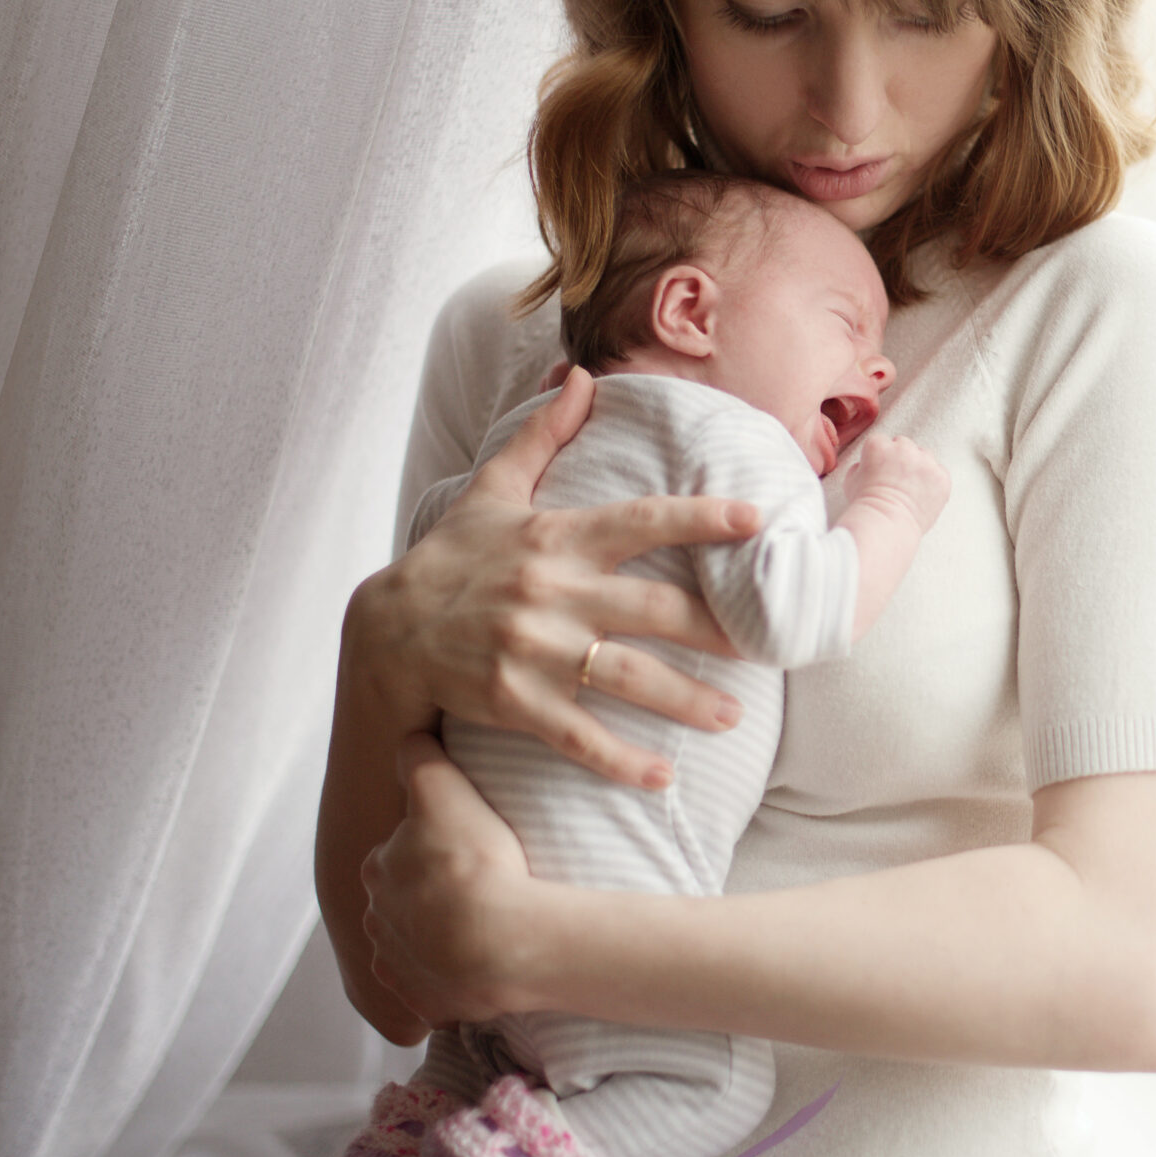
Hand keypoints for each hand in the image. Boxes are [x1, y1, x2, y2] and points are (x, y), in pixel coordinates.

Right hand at [347, 367, 760, 787]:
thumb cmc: (450, 559)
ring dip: (685, 701)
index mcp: (556, 538)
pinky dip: (620, 761)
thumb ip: (543, 438)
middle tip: (771, 646)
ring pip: (626, 679)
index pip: (641, 522)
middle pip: (652, 610)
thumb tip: (583, 377)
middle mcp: (551, 593)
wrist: (384, 634)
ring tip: (733, 718)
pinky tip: (663, 778)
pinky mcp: (513, 701)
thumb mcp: (491, 492)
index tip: (755, 520)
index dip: (699, 518)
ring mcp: (532, 651)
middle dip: (715, 630)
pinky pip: (577, 736)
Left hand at [361, 734, 544, 1027]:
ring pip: (417, 950)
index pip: (396, 854)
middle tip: (478, 889)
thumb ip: (421, 759)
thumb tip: (408, 741)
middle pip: (403, 904)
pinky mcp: (430, 1005)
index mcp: (378, 871)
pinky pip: (440, 991)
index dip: (429, 848)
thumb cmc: (472, 861)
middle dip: (429, 899)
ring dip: (440, 942)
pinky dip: (456, 982)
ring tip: (487, 930)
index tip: (461, 850)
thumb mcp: (442, 788)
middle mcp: (378, 923)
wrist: (497, 940)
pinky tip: (487, 966)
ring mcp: (402, 969)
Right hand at [846, 433, 949, 530]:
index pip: (881, 442)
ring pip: (925, 456)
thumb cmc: (865, 506)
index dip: (880, 458)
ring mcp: (925, 461)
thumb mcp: (851, 480)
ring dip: (919, 467)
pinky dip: (934, 482)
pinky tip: (924, 496)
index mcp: (878, 445)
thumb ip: (860, 466)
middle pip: (904, 445)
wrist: (886, 525)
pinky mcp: (941, 476)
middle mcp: (903, 447)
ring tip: (911, 489)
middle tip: (897, 480)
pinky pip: (940, 473)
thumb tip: (865, 465)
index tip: (880, 472)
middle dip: (901, 458)